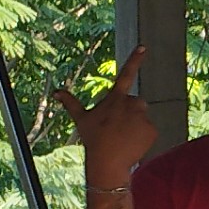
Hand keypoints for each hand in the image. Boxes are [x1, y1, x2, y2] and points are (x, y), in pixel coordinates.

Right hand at [57, 48, 157, 176]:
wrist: (108, 162)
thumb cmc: (93, 140)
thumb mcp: (81, 119)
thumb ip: (70, 103)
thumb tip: (55, 92)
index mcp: (115, 98)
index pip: (126, 74)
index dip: (135, 59)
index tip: (144, 47)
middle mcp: (131, 103)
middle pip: (135, 103)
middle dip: (129, 112)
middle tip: (117, 128)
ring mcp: (143, 116)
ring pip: (142, 117)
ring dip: (135, 124)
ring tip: (123, 137)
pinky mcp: (152, 129)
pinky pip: (149, 130)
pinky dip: (143, 136)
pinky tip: (132, 144)